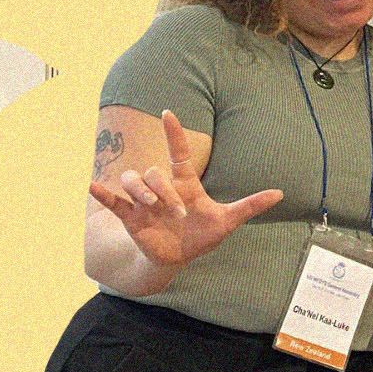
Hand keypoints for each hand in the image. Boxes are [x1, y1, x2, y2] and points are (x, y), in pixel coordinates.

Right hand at [88, 110, 281, 268]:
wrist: (179, 258)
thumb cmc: (203, 235)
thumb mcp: (228, 221)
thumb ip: (250, 206)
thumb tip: (280, 194)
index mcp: (185, 184)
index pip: (177, 153)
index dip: (173, 133)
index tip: (168, 113)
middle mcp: (162, 188)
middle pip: (155, 173)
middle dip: (163, 189)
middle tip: (178, 212)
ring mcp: (144, 202)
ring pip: (133, 181)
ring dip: (139, 190)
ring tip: (148, 205)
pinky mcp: (130, 217)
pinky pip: (113, 202)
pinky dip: (104, 193)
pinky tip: (92, 186)